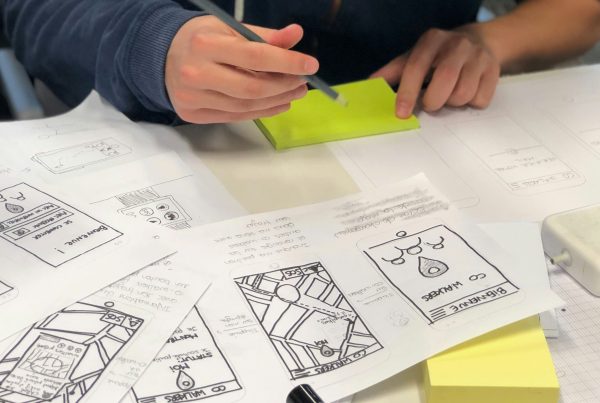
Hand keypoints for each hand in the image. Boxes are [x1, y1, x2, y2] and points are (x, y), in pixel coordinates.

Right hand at [166, 16, 318, 122]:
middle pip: (252, 88)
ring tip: (294, 92)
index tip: (310, 65)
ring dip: (276, 101)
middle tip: (302, 82)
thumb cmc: (200, 40)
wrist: (161, 57)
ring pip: (245, 106)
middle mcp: (196, 72)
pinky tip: (277, 103)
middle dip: (284, 86)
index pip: (255, 56)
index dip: (287, 62)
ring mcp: (193, 97)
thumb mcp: (228, 28)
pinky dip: (261, 111)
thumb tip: (295, 35)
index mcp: (205, 44)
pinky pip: (235, 116)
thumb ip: (263, 35)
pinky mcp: (193, 114)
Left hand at [371, 28, 500, 117]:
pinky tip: (466, 92)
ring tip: (449, 95)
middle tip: (430, 103)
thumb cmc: (439, 55)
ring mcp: (478, 56)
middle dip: (433, 100)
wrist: (479, 41)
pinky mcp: (494, 70)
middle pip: (445, 79)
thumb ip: (394, 71)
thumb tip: (371, 84)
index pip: (416, 66)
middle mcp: (457, 44)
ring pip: (463, 94)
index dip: (407, 91)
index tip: (401, 112)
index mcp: (432, 40)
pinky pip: (480, 100)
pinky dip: (470, 104)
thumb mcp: (414, 57)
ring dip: (452, 103)